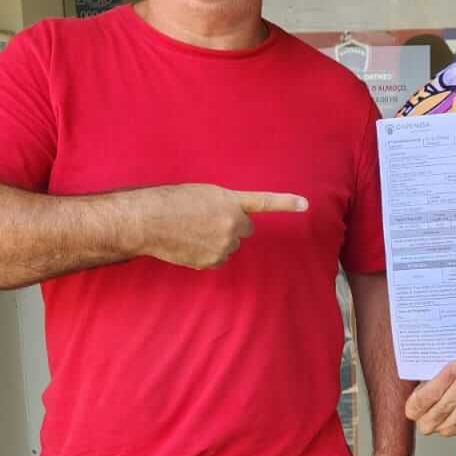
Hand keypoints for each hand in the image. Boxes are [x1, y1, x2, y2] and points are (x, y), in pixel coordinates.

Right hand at [133, 184, 306, 268]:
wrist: (149, 221)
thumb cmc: (171, 201)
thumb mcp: (202, 193)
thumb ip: (224, 204)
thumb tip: (231, 221)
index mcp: (230, 202)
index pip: (264, 202)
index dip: (286, 203)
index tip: (306, 204)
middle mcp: (232, 225)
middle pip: (244, 230)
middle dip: (233, 226)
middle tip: (209, 221)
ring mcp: (223, 246)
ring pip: (229, 246)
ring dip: (218, 240)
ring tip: (193, 231)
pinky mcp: (212, 261)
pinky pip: (217, 259)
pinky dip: (207, 254)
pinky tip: (190, 244)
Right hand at [406, 361, 455, 436]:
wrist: (440, 395)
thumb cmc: (430, 383)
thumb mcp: (424, 376)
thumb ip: (432, 370)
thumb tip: (450, 355)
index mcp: (413, 409)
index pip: (426, 397)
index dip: (442, 380)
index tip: (454, 364)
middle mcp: (427, 423)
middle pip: (447, 404)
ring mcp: (446, 429)